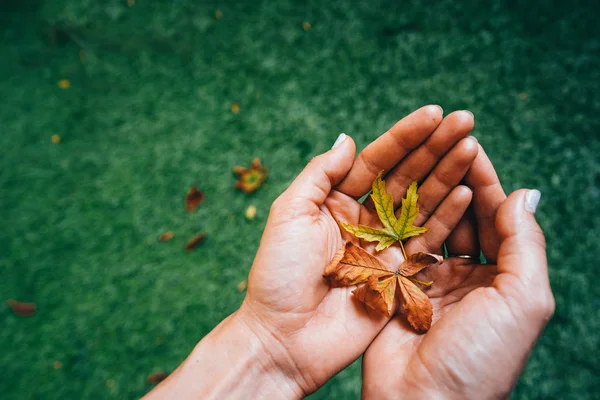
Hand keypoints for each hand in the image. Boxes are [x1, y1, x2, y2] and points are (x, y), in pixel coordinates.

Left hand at [239, 107, 477, 395]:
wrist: (285, 337)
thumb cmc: (278, 275)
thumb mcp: (290, 214)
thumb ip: (321, 174)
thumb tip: (348, 139)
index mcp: (335, 200)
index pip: (377, 160)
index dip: (405, 136)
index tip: (434, 113)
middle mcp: (364, 219)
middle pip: (406, 176)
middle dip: (435, 148)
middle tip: (465, 121)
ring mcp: (385, 246)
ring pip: (422, 203)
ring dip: (447, 175)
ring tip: (471, 147)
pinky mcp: (400, 274)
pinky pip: (429, 239)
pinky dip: (449, 216)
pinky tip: (468, 191)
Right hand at [362, 147, 554, 398]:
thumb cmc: (482, 357)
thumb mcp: (523, 299)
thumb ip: (525, 245)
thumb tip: (527, 193)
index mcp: (504, 281)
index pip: (499, 219)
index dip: (488, 180)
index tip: (472, 143)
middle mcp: (470, 278)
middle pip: (466, 216)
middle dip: (458, 177)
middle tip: (444, 140)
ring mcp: (431, 281)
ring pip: (433, 224)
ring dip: (430, 191)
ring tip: (422, 155)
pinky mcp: (397, 286)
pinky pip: (402, 244)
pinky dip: (402, 217)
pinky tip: (399, 192)